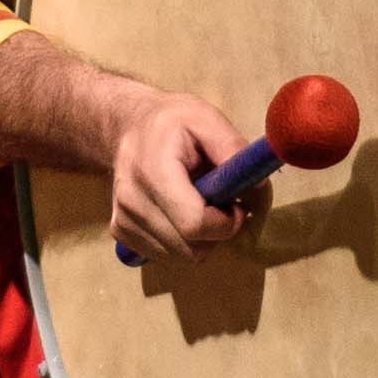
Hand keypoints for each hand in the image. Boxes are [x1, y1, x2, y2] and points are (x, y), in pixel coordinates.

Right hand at [101, 86, 254, 262]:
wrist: (127, 126)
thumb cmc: (172, 122)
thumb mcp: (207, 119)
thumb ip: (233, 150)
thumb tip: (257, 188)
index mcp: (153, 171)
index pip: (194, 224)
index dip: (225, 223)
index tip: (235, 205)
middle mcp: (132, 201)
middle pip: (190, 249)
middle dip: (216, 233)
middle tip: (221, 204)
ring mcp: (122, 220)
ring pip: (180, 257)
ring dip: (200, 240)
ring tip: (199, 205)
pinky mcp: (120, 233)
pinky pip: (164, 256)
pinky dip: (181, 242)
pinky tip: (179, 213)